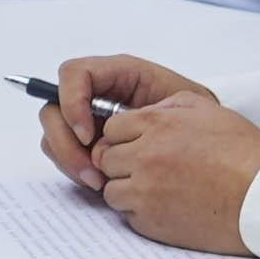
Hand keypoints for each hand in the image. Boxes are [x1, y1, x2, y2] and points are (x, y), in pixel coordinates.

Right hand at [34, 55, 205, 185]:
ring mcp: (87, 120)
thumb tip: (115, 124)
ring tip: (99, 182)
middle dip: (65, 143)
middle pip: (53, 109)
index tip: (88, 135)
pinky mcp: (85, 145)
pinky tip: (99, 183)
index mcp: (117, 74)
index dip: (72, 102)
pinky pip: (63, 155)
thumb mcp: (187, 104)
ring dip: (69, 161)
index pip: (74, 74)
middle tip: (91, 171)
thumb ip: (154, 109)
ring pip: (53, 135)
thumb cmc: (200, 121)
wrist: (206, 147)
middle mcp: (95, 95)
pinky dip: (75, 171)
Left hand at [90, 86, 259, 254]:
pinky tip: (167, 206)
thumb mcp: (210, 111)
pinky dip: (140, 212)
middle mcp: (145, 157)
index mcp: (157, 125)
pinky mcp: (151, 222)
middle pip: (107, 159)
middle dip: (122, 162)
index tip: (137, 144)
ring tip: (157, 189)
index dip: (123, 136)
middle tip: (146, 168)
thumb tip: (148, 111)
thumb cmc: (245, 155)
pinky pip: (128, 215)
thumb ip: (171, 106)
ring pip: (111, 189)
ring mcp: (145, 192)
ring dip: (128, 188)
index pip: (112, 128)